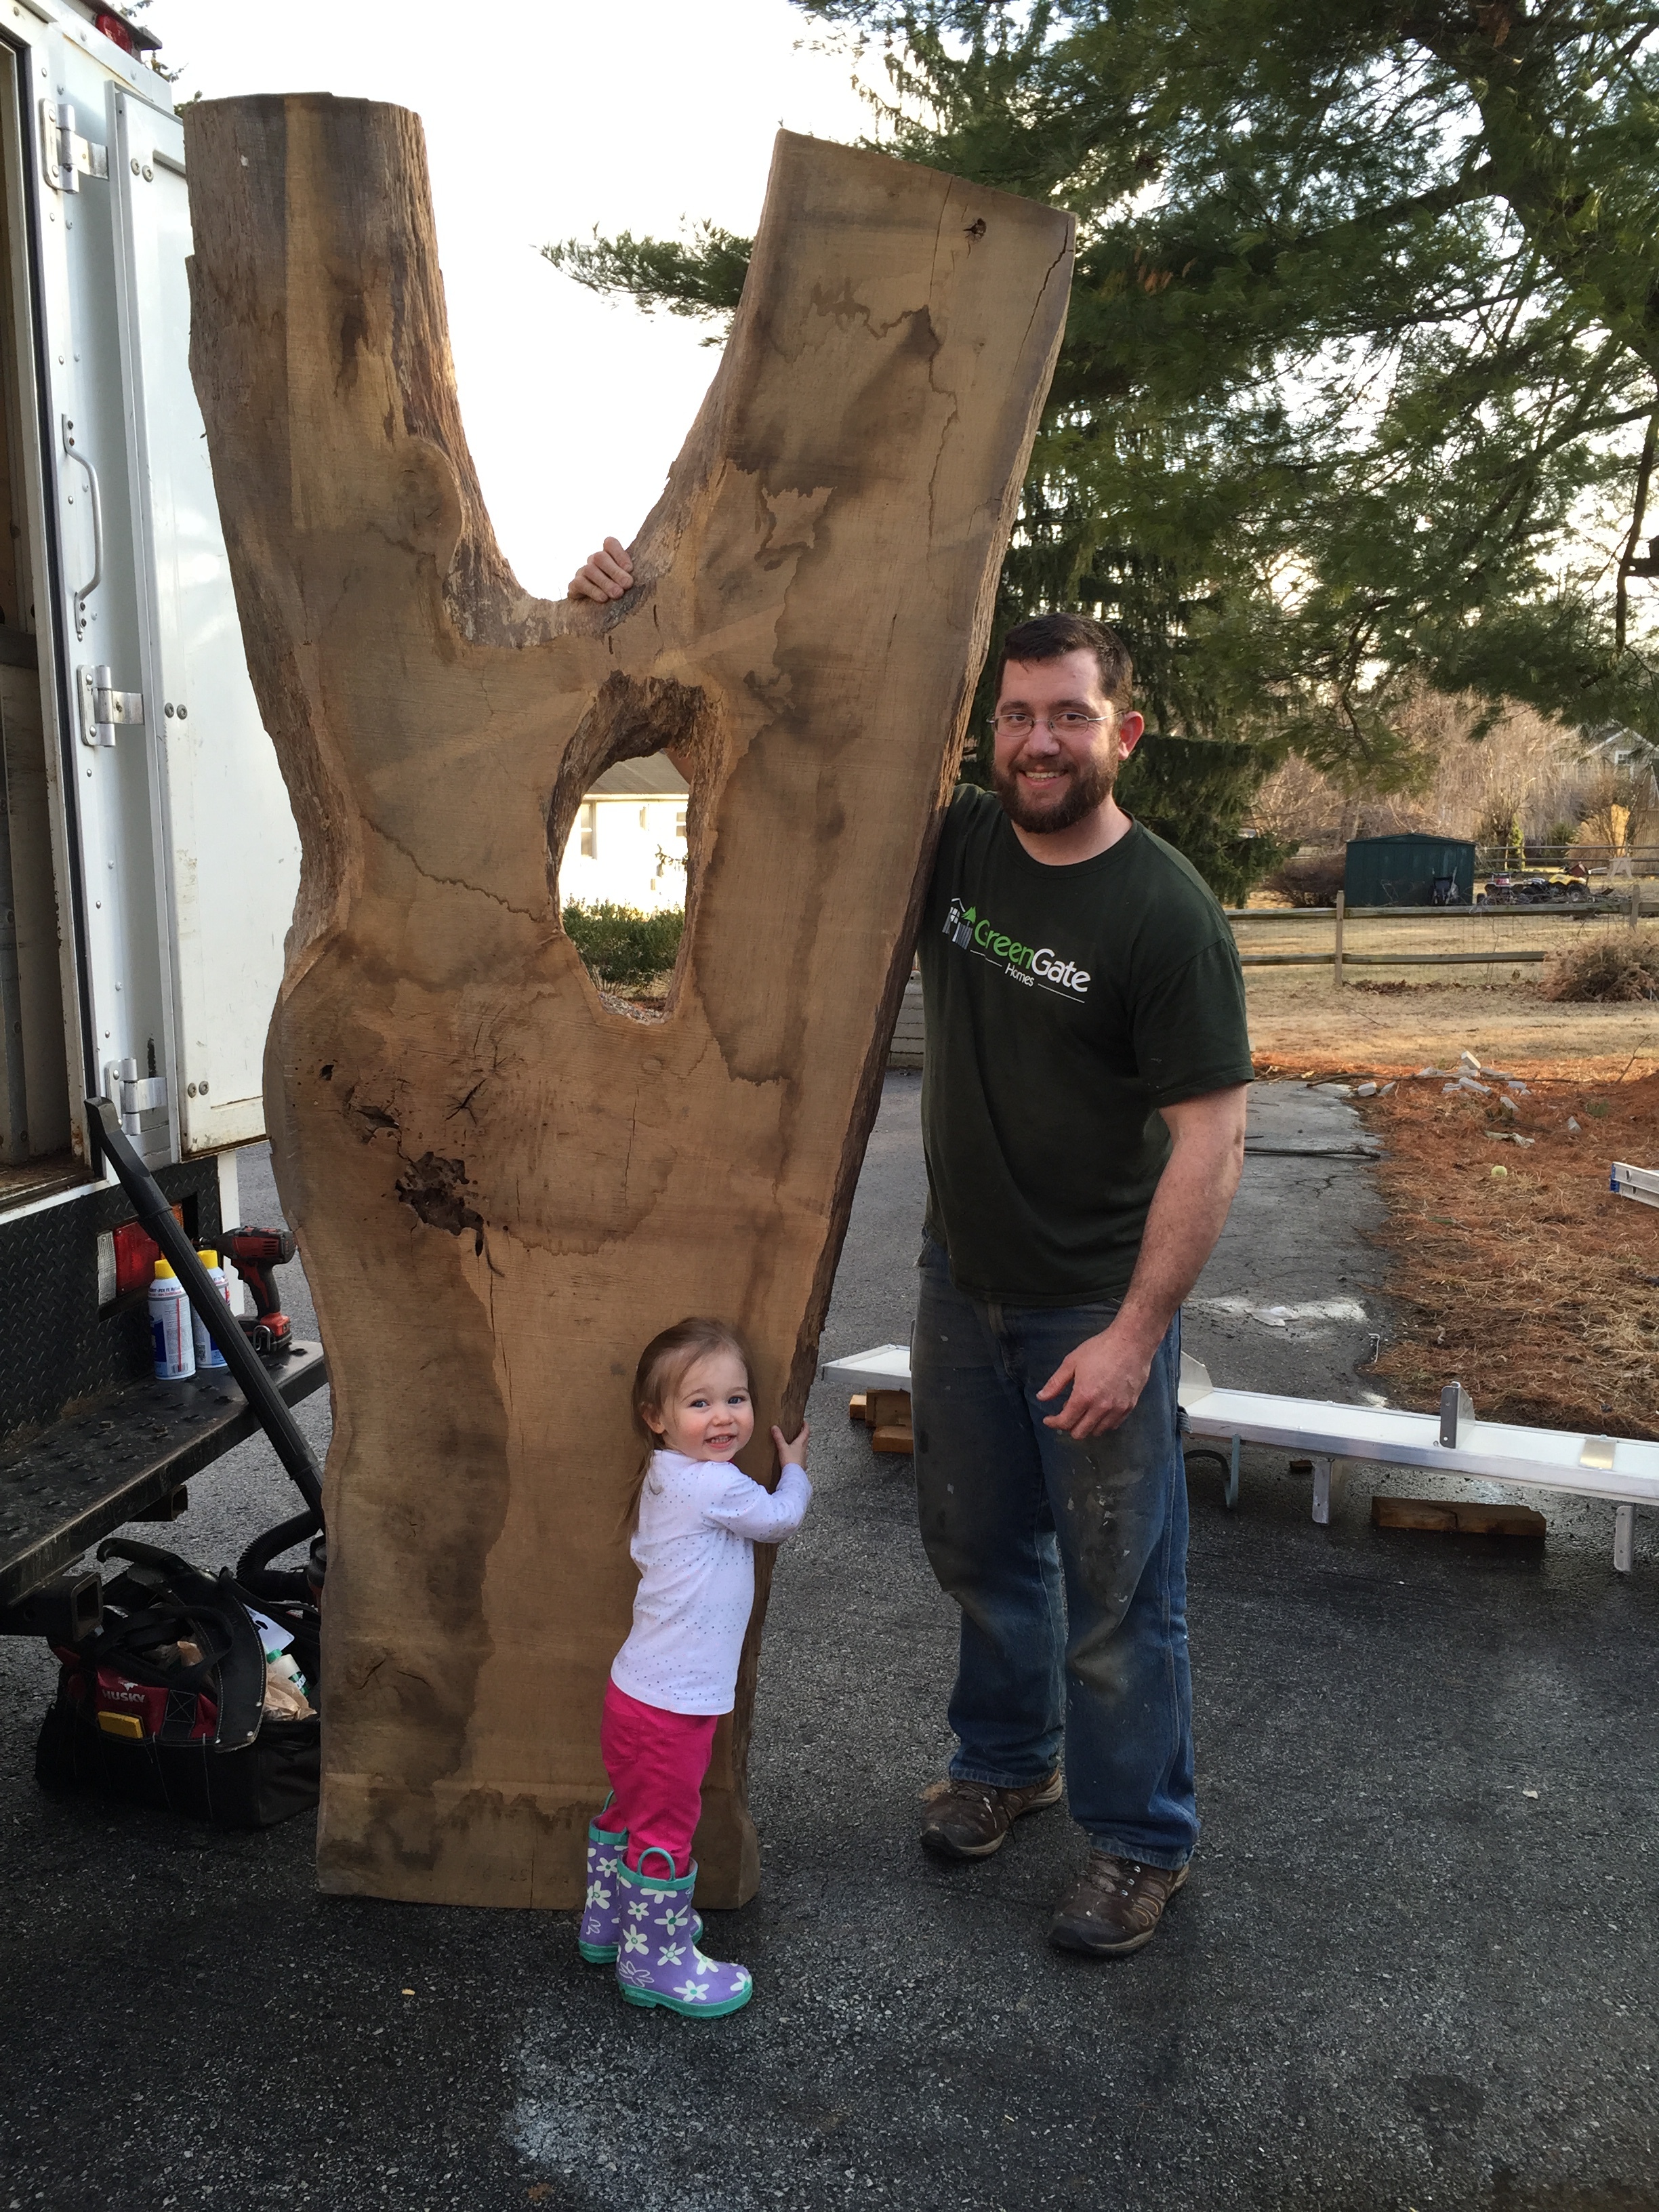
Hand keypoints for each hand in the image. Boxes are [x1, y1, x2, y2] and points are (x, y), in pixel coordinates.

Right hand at [567, 536, 633, 601]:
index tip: (630, 569)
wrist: (594, 611)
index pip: (610, 543)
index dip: (620, 554)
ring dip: (605, 582)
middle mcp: (594, 560)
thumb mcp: (626, 582)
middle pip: (600, 557)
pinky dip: (593, 591)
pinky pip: (580, 583)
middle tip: (627, 584)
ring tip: (617, 594)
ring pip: (590, 570)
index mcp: (608, 555)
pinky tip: (603, 598)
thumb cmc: (618, 592)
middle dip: (615, 571)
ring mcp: (583, 572)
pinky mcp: (574, 585)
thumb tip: (639, 580)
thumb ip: (631, 576)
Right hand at [772, 1421, 807, 1470]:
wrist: (793, 1475)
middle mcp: (804, 1450)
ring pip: (805, 1449)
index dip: (806, 1425)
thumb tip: (774, 1427)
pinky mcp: (802, 1465)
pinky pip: (802, 1459)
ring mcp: (804, 1458)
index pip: (806, 1432)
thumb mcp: (782, 1447)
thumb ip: (778, 1437)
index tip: (804, 1422)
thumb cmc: (789, 1461)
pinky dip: (799, 1456)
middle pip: (806, 1440)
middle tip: (800, 1431)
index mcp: (800, 1443)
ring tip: (796, 1445)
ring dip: (802, 1446)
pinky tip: (796, 1459)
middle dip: (804, 1435)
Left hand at [1036, 1323, 1151, 1439]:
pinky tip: (1099, 1410)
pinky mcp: (1129, 1407)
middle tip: (1066, 1413)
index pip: (1065, 1422)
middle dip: (1069, 1426)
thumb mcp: (1072, 1362)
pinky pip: (1113, 1425)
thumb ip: (1055, 1383)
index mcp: (1084, 1396)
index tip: (1048, 1419)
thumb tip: (1041, 1397)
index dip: (1053, 1423)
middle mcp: (1101, 1408)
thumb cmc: (1100, 1349)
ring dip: (1086, 1425)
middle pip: (1080, 1432)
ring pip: (1097, 1431)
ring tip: (1084, 1410)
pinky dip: (1103, 1423)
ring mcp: (1117, 1409)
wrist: (1131, 1343)